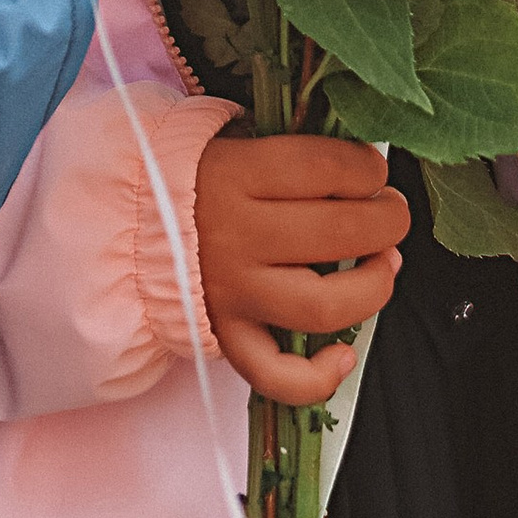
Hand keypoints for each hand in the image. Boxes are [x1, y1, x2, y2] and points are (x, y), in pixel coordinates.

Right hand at [195, 131, 406, 401]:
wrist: (125, 223)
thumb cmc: (189, 178)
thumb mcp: (226, 141)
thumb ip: (284, 150)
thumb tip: (359, 164)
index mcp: (233, 174)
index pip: (322, 167)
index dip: (365, 167)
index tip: (374, 168)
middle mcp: (234, 235)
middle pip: (338, 232)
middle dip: (386, 220)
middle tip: (391, 212)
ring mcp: (232, 292)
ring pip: (324, 305)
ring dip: (374, 288)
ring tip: (385, 265)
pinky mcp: (227, 337)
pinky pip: (278, 375)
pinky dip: (319, 377)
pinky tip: (343, 354)